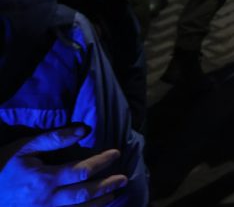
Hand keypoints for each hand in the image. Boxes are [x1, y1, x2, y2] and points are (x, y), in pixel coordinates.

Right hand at [0, 125, 126, 206]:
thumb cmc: (3, 166)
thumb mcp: (25, 148)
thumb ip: (54, 139)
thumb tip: (83, 130)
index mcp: (44, 179)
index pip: (81, 171)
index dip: (101, 162)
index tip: (115, 153)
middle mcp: (47, 199)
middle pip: (84, 194)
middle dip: (106, 186)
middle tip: (124, 178)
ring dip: (99, 203)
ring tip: (114, 194)